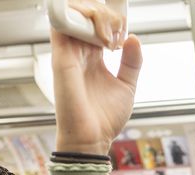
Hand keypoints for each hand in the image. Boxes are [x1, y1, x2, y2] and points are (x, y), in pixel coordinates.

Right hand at [51, 0, 142, 153]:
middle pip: (86, 15)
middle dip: (107, 14)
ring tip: (112, 36)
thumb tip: (134, 38)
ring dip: (96, 15)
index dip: (112, 19)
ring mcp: (69, 54)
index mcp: (92, 58)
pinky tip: (101, 37)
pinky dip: (80, 20)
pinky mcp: (61, 59)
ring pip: (74, 14)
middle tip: (121, 31)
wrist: (92, 140)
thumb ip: (132, 63)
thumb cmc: (104, 119)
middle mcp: (78, 53)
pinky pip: (60, 26)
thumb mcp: (127, 86)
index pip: (96, 24)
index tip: (126, 28)